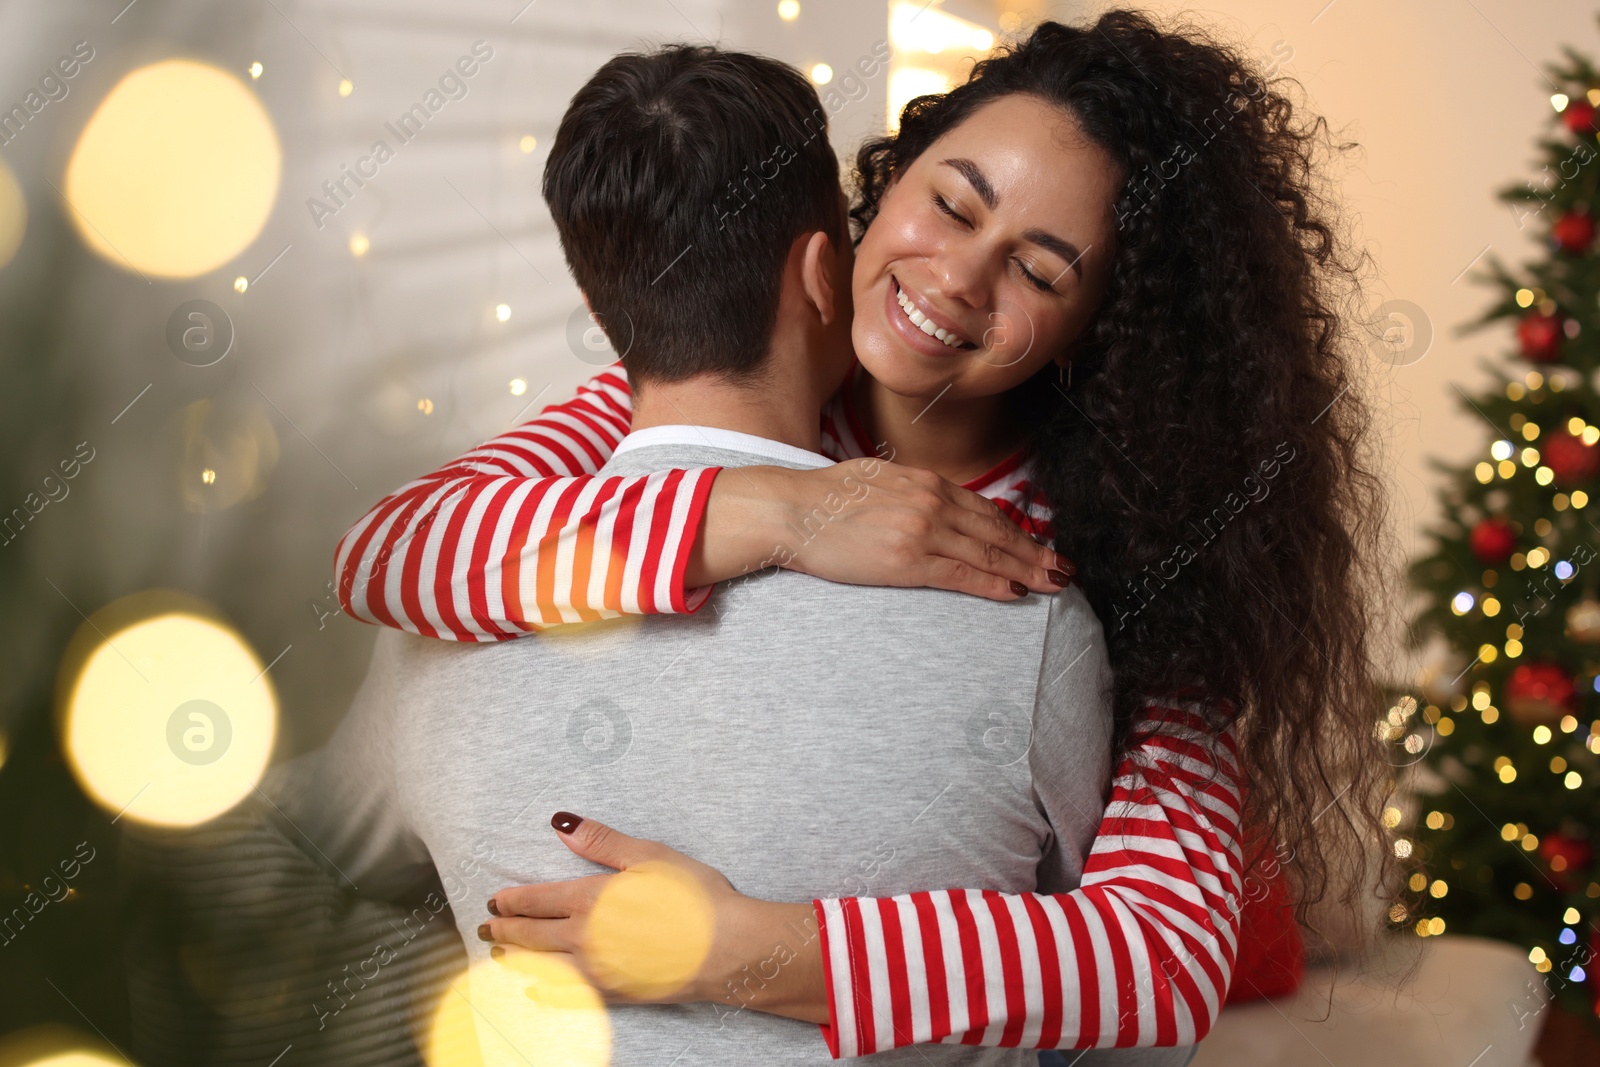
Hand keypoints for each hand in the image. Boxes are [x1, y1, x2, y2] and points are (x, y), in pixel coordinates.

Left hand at [482, 813, 827, 1023]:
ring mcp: (597, 971)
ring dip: (516, 960)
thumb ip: (601, 842)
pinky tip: (533, 993)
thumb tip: (562, 825)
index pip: (537, 900)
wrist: (728, 949)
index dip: (512, 900)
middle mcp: (585, 938)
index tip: (494, 899)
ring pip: (541, 968)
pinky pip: (566, 997)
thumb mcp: (649, 855)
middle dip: (505, 930)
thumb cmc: (695, 898)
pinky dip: (543, 994)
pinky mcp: (615, 995)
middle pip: (532, 935)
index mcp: (591, 898)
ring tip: (498, 956)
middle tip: (486, 927)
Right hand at [693, 459, 1073, 599]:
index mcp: (926, 482)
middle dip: (1034, 551)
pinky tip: (1015, 592)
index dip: (1016, 529)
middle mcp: (932, 502)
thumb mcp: (878, 480)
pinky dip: (993, 584)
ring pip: (988, 553)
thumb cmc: (824, 498)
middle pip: (996, 531)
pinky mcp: (908, 560)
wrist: (792, 510)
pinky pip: (963, 575)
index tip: (1037, 543)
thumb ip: (912, 492)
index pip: (983, 509)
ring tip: (1052, 582)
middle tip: (1063, 567)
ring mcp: (923, 530)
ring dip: (1025, 569)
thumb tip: (934, 505)